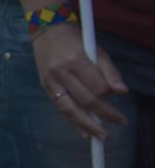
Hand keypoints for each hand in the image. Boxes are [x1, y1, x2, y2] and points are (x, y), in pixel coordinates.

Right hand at [33, 23, 127, 139]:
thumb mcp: (95, 49)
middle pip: (86, 100)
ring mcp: (50, 81)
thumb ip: (109, 71)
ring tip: (101, 136)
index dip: (110, 94)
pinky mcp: (45, 87)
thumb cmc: (75, 41)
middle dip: (105, 113)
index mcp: (75, 60)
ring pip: (71, 109)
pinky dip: (73, 122)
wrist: (46, 31)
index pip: (97, 86)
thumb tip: (123, 91)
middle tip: (120, 121)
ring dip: (87, 125)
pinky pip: (61, 108)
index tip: (118, 95)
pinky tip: (83, 133)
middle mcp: (60, 72)